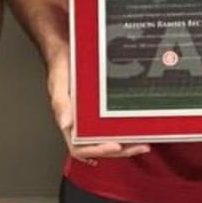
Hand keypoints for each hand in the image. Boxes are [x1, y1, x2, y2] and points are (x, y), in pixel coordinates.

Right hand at [47, 50, 149, 164]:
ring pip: (109, 140)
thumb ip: (61, 104)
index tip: (115, 146)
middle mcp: (80, 125)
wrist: (65, 52)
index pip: (80, 148)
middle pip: (100, 148)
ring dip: (126, 145)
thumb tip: (66, 123)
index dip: (98, 150)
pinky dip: (125, 132)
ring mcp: (90, 119)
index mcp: (68, 123)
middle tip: (139, 146)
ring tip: (143, 142)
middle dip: (121, 150)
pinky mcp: (99, 111)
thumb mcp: (58, 84)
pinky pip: (112, 126)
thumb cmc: (60, 68)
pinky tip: (137, 133)